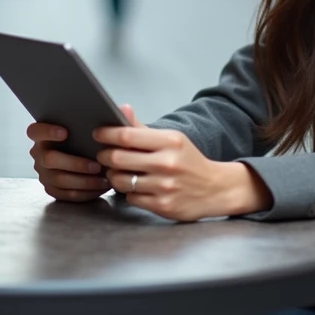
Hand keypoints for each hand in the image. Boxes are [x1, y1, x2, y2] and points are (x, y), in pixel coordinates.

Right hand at [28, 122, 111, 202]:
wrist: (90, 158)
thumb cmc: (88, 140)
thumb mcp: (90, 128)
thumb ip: (96, 122)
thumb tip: (120, 112)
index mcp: (43, 135)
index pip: (35, 131)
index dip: (47, 132)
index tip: (64, 132)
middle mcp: (40, 154)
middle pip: (49, 159)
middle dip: (75, 163)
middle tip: (96, 165)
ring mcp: (44, 173)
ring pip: (60, 179)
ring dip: (84, 180)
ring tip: (103, 178)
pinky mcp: (52, 189)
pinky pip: (66, 194)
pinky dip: (85, 192)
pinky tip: (99, 187)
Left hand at [94, 106, 272, 221]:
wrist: (216, 189)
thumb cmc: (189, 161)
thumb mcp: (172, 140)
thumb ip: (143, 129)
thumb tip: (123, 108)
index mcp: (170, 142)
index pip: (126, 136)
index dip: (106, 134)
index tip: (98, 133)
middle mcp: (167, 163)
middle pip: (117, 158)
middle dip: (104, 156)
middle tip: (103, 155)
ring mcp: (164, 187)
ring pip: (120, 181)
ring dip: (113, 176)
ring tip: (118, 172)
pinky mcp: (163, 206)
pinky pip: (131, 198)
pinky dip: (128, 192)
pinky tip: (136, 187)